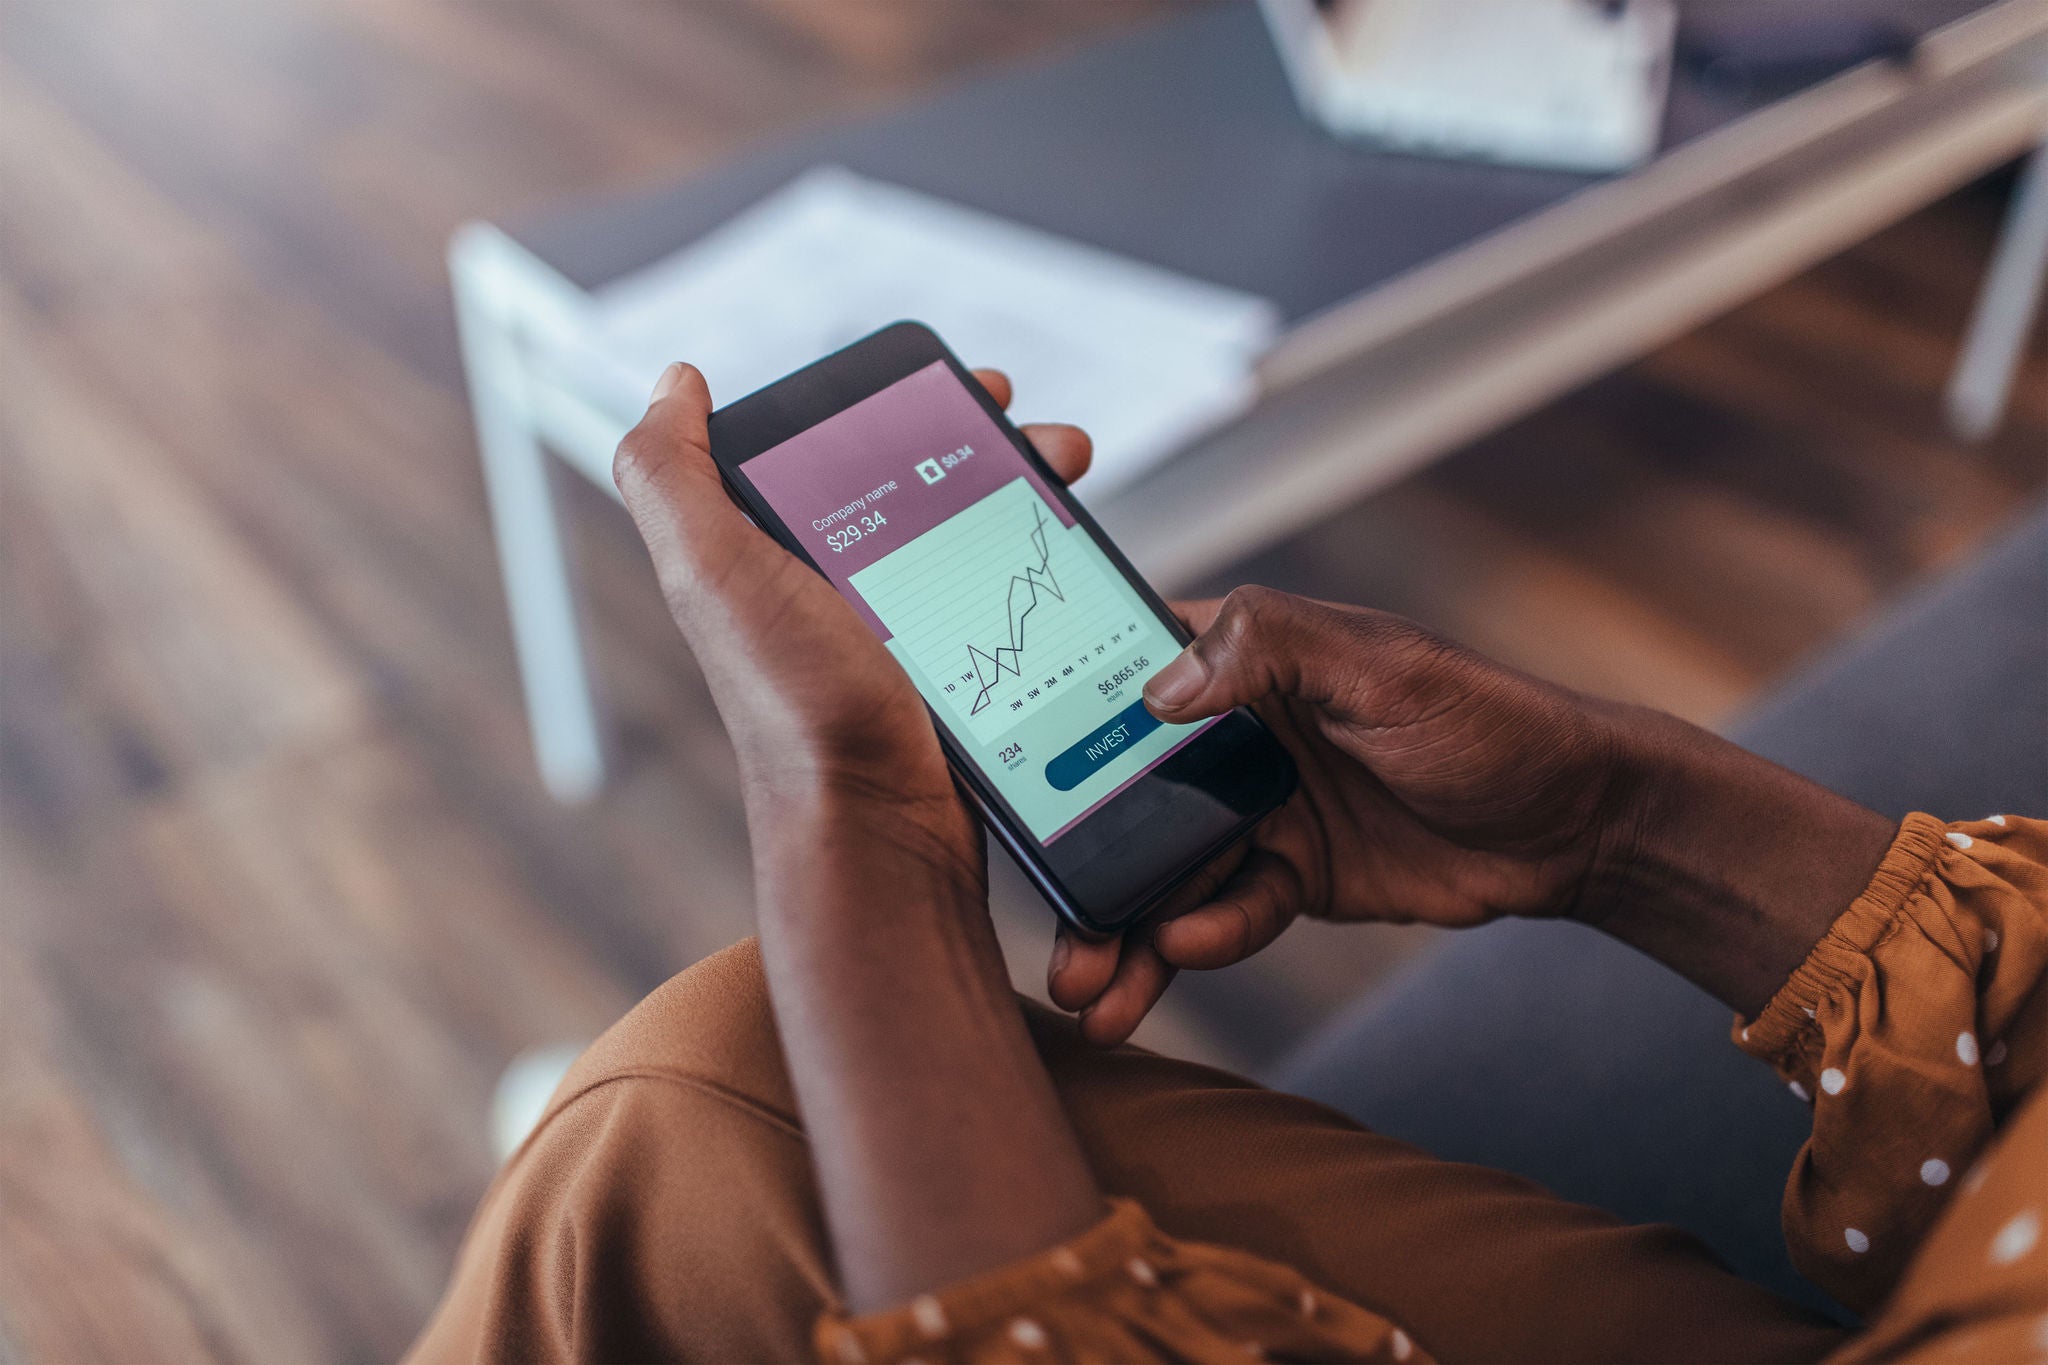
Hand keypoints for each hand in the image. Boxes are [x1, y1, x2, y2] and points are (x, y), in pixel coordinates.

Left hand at [612, 362, 1092, 868]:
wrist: (880, 831)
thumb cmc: (798, 709)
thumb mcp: (716, 577)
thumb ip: (673, 479)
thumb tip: (673, 384)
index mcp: (772, 555)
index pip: (839, 450)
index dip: (901, 406)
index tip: (966, 386)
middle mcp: (831, 591)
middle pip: (921, 486)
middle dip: (990, 446)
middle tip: (1046, 438)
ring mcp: (901, 636)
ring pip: (973, 538)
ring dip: (1028, 498)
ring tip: (1073, 479)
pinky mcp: (957, 678)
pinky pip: (1005, 601)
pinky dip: (1042, 569)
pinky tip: (1077, 562)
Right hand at [1049, 588, 1631, 1042]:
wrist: (1574, 826)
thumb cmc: (1487, 717)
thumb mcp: (1380, 664)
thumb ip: (1269, 649)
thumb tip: (1160, 688)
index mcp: (1241, 660)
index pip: (1121, 676)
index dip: (1050, 720)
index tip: (992, 777)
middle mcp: (1232, 733)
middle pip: (1124, 796)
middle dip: (1079, 865)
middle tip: (1049, 930)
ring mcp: (1258, 809)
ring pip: (1165, 871)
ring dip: (1125, 931)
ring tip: (1089, 991)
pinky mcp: (1290, 875)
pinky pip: (1228, 912)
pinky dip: (1203, 941)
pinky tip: (1184, 957)